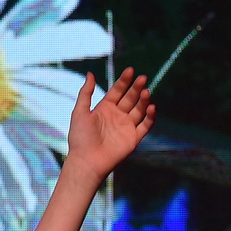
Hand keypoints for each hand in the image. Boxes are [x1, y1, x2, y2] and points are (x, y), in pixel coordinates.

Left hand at [65, 67, 154, 185]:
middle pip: (130, 98)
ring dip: (144, 100)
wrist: (86, 161)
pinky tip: (151, 107)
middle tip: (142, 78)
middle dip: (136, 88)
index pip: (117, 91)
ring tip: (145, 91)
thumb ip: (86, 93)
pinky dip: (150, 116)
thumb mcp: (80, 112)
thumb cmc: (80, 137)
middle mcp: (117, 116)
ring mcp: (126, 126)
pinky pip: (145, 125)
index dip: (124, 81)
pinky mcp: (133, 138)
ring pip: (139, 109)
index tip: (130, 70)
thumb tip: (90, 73)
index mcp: (105, 109)